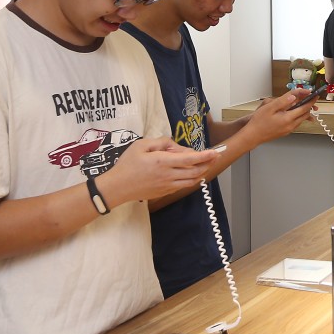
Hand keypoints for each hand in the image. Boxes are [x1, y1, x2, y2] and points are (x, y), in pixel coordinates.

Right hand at [103, 137, 219, 204]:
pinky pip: (184, 185)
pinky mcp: (165, 192)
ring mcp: (168, 185)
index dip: (205, 156)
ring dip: (203, 172)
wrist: (118, 187)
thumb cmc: (127, 164)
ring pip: (192, 180)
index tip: (215, 152)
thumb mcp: (141, 145)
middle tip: (216, 156)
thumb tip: (175, 145)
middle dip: (208, 163)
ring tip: (208, 164)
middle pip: (196, 170)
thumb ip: (160, 142)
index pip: (190, 159)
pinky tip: (194, 173)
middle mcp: (168, 175)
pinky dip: (192, 179)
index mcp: (163, 161)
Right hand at [246, 89, 318, 142]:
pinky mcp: (286, 132)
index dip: (311, 101)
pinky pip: (296, 123)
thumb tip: (293, 96)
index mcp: (288, 118)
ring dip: (304, 111)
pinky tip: (292, 113)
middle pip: (305, 114)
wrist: (252, 136)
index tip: (314, 95)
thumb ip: (282, 101)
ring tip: (302, 104)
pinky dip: (298, 116)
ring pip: (301, 119)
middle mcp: (290, 125)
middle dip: (309, 106)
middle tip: (310, 98)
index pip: (304, 108)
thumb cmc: (258, 122)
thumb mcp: (269, 107)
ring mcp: (288, 130)